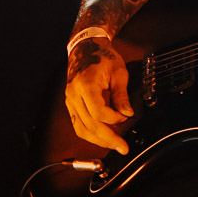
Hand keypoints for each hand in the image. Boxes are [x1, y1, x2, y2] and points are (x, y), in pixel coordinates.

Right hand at [64, 37, 134, 152]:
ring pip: (82, 129)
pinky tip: (103, 138)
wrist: (85, 48)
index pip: (97, 112)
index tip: (126, 116)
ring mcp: (70, 101)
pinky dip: (90, 134)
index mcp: (85, 84)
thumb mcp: (118, 72)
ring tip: (114, 145)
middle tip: (123, 148)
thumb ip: (121, 95)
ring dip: (99, 140)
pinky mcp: (71, 105)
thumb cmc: (103, 57)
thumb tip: (127, 114)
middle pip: (89, 124)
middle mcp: (74, 95)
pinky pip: (78, 125)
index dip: (114, 119)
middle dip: (108, 139)